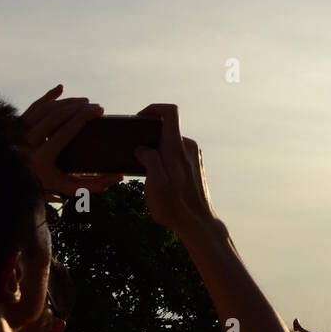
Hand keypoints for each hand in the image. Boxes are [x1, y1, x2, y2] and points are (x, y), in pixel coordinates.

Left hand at [19, 85, 122, 197]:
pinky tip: (60, 89)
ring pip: (45, 109)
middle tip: (95, 106)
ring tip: (84, 101)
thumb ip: (94, 185)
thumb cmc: (47, 185)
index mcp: (41, 159)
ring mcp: (18, 134)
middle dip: (78, 107)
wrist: (16, 181)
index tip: (100, 111)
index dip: (84, 117)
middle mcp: (26, 144)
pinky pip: (33, 107)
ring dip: (66, 102)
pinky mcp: (15, 127)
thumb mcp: (69, 187)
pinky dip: (47, 97)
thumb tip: (119, 176)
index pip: (66, 131)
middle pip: (55, 116)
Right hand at [133, 104, 215, 233]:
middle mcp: (188, 147)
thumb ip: (149, 160)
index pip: (170, 112)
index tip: (138, 119)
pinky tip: (155, 176)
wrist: (197, 223)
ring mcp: (193, 156)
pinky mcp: (194, 166)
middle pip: (166, 128)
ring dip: (155, 151)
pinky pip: (175, 154)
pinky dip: (163, 159)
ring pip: (169, 143)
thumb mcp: (155, 183)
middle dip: (148, 136)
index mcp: (177, 147)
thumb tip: (142, 148)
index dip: (153, 108)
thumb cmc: (175, 206)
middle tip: (132, 151)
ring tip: (142, 168)